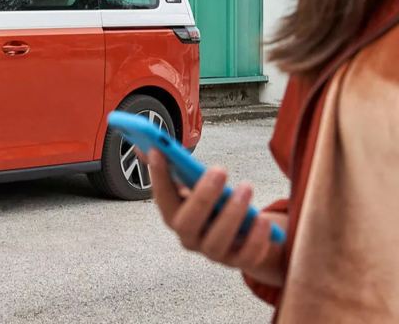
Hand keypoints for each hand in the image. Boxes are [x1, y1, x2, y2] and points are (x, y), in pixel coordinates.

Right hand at [146, 149, 286, 286]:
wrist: (239, 238)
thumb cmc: (211, 206)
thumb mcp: (192, 187)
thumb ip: (171, 169)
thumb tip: (144, 146)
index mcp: (173, 215)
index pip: (161, 197)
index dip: (158, 176)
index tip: (159, 151)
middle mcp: (188, 237)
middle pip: (187, 222)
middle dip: (202, 195)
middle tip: (220, 169)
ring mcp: (212, 252)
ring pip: (217, 240)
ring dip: (232, 213)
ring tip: (246, 186)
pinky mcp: (238, 261)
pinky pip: (246, 255)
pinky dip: (255, 239)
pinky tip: (263, 219)